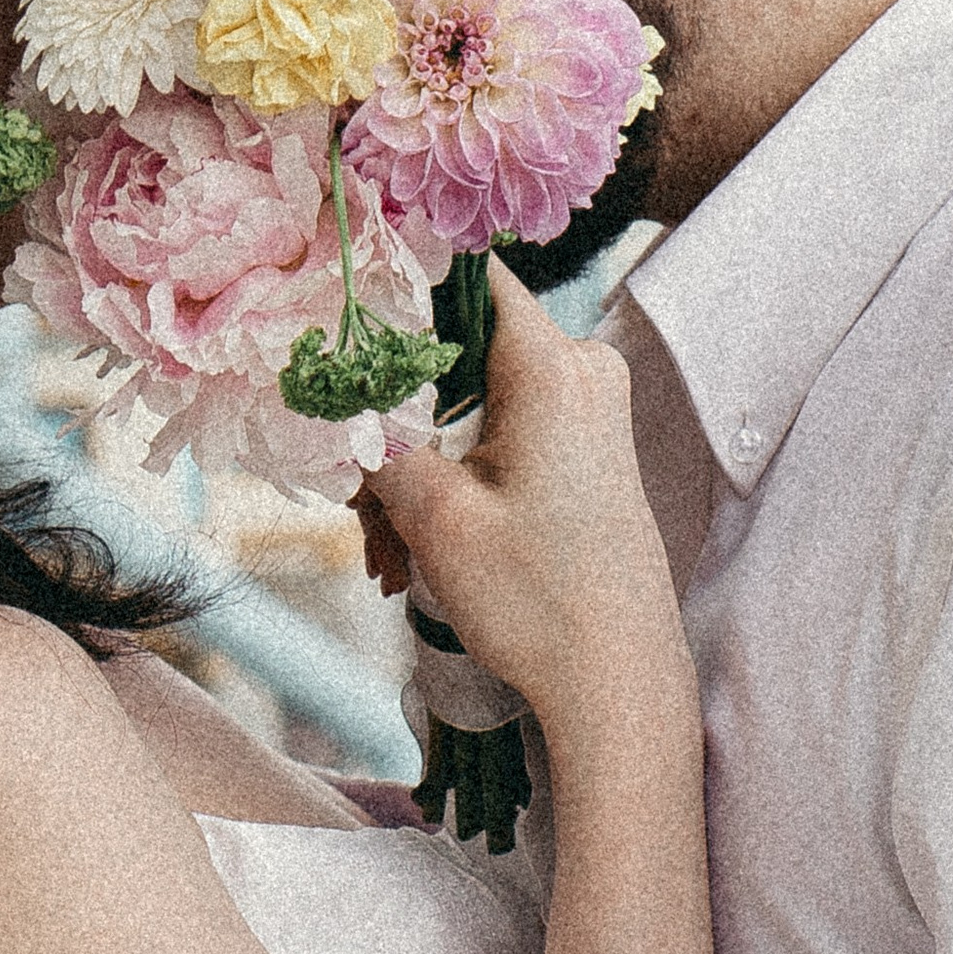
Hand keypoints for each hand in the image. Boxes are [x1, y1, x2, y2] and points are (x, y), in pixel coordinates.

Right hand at [368, 263, 689, 750]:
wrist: (617, 680)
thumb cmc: (536, 600)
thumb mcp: (433, 514)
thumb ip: (379, 433)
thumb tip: (335, 386)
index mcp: (550, 366)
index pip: (464, 273)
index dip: (398, 287)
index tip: (341, 325)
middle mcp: (581, 369)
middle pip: (456, 349)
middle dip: (395, 418)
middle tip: (356, 502)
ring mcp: (589, 408)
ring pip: (468, 403)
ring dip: (416, 466)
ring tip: (386, 553)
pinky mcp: (587, 446)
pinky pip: (498, 435)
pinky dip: (454, 479)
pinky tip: (414, 550)